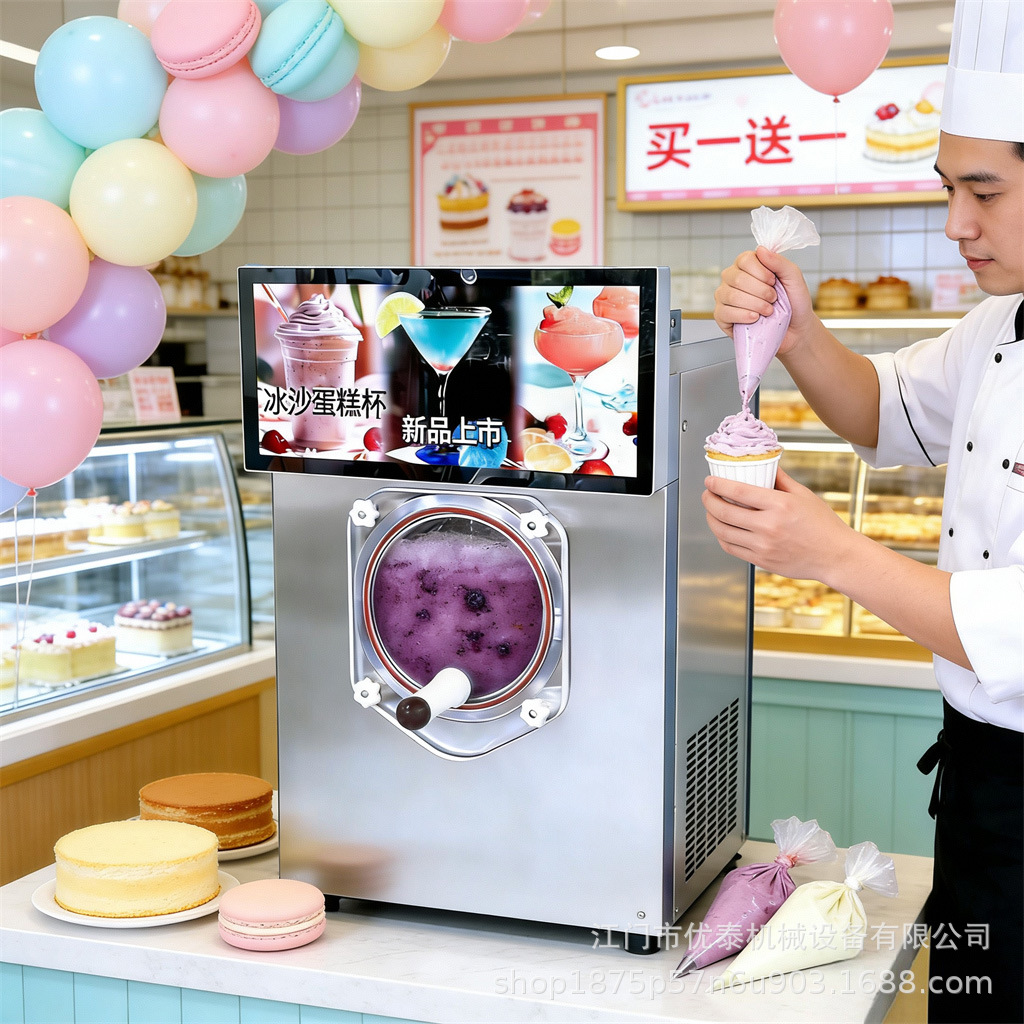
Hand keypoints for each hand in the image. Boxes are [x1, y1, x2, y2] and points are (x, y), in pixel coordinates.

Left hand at [702, 467, 855, 583]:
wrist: (835, 556)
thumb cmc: (822, 525)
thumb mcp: (803, 495)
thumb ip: (780, 479)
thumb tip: (763, 464)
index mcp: (780, 505)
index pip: (738, 491)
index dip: (717, 485)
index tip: (710, 481)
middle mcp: (769, 526)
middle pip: (724, 512)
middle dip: (709, 500)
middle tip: (707, 494)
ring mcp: (763, 546)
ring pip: (723, 531)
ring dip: (711, 519)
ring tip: (711, 511)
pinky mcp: (761, 560)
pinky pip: (731, 548)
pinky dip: (722, 536)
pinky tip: (722, 529)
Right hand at [713, 247, 815, 358]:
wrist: (795, 329)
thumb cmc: (794, 303)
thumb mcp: (793, 277)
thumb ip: (779, 262)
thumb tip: (761, 249)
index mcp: (748, 266)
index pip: (745, 260)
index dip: (761, 272)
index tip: (774, 282)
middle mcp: (733, 279)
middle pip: (737, 278)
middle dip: (761, 291)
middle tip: (773, 299)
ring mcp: (725, 298)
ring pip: (731, 296)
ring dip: (755, 304)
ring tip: (768, 310)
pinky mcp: (722, 316)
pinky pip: (724, 313)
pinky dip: (743, 316)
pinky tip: (755, 319)